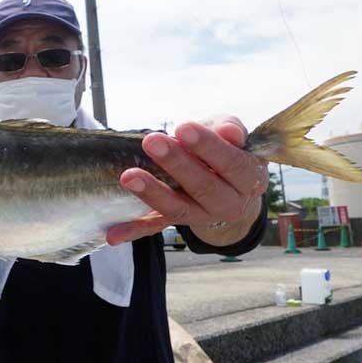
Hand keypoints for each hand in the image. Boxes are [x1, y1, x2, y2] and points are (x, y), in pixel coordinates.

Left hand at [107, 115, 267, 245]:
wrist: (229, 184)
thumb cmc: (227, 149)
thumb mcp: (232, 133)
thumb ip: (230, 129)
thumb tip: (228, 132)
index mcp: (249, 180)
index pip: (231, 164)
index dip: (208, 146)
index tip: (183, 127)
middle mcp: (228, 204)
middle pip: (203, 187)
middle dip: (176, 164)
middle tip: (152, 142)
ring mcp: (200, 216)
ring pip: (177, 209)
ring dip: (152, 193)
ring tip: (129, 176)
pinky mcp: (176, 222)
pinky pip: (155, 227)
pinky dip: (134, 231)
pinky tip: (112, 235)